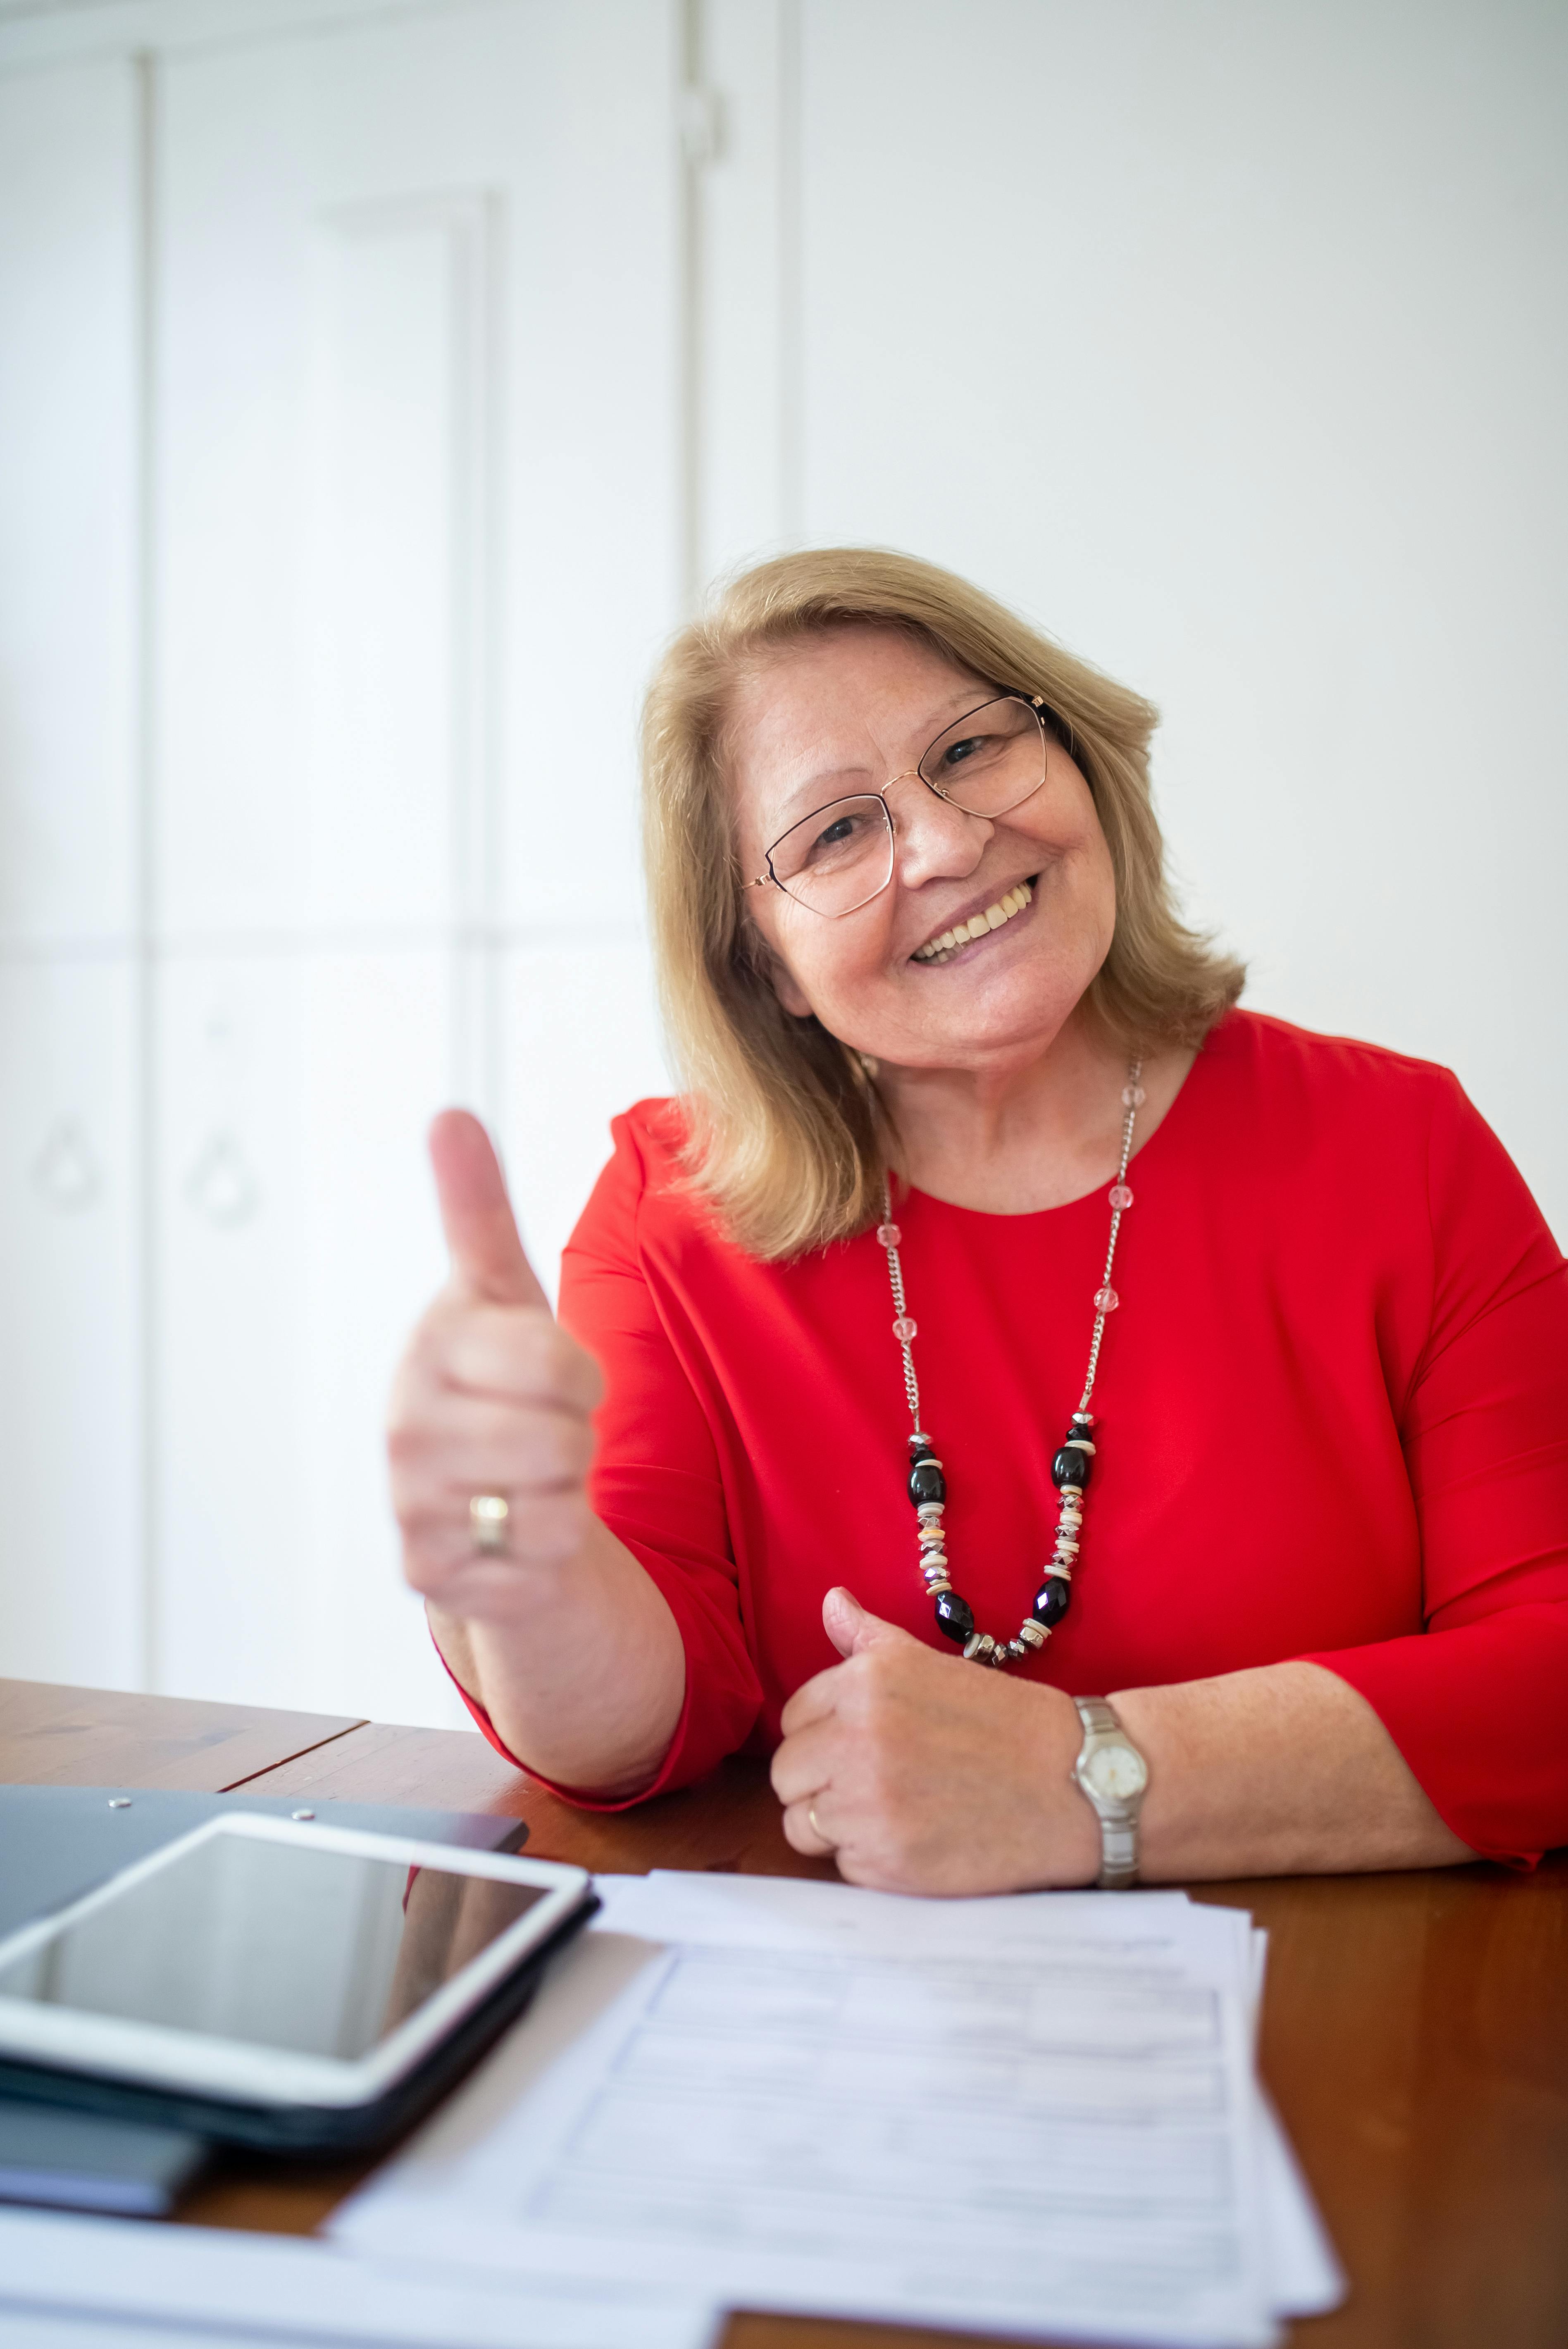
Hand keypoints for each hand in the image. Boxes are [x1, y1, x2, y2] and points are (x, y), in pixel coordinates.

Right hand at [388, 1110, 603, 1626]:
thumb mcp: (501, 1292)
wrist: (477, 1489)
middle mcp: (406, 1424)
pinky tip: (509, 1530)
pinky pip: (537, 1566)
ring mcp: (409, 1501)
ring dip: (565, 1495)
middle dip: (574, 1437)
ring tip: (526, 1477)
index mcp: (433, 1346)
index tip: (553, 1373)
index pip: (558, 1364)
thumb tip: (448, 1116)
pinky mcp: (425, 1571)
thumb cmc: (499, 1380)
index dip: (578, 1374)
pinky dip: (543, 1552)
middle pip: (563, 1439)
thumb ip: (475, 1209)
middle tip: (541, 1428)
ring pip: (557, 1505)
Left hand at [770, 1588, 1099, 1894]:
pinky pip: (841, 1864)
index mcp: (863, 1684)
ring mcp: (867, 1806)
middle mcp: (855, 1740)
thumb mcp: (933, 1663)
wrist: (1076, 1784)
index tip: (864, 1744)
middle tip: (877, 1783)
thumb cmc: (1006, 1722)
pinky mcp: (884, 1863)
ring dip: (837, 1825)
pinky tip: (916, 1838)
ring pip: (802, 1825)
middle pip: (787, 1775)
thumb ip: (869, 1640)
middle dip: (820, 1782)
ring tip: (895, 1811)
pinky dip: (871, 1859)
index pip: (793, 1719)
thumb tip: (831, 1601)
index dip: (824, 1735)